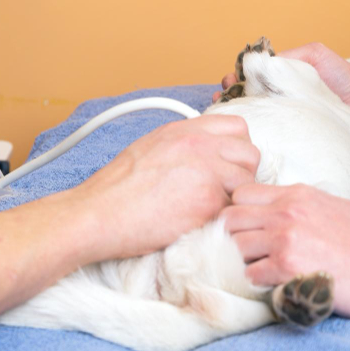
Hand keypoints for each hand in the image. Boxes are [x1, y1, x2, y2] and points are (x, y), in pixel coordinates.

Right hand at [70, 114, 258, 261]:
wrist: (99, 214)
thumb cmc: (115, 189)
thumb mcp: (149, 148)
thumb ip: (181, 145)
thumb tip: (203, 155)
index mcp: (183, 130)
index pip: (236, 127)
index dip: (236, 149)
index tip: (226, 165)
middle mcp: (198, 145)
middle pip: (250, 153)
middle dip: (242, 174)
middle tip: (221, 192)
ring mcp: (206, 171)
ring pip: (247, 183)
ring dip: (234, 198)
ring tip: (208, 210)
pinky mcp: (208, 201)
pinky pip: (233, 209)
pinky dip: (221, 218)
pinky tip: (198, 222)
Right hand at [212, 42, 349, 115]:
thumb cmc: (344, 77)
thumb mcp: (314, 55)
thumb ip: (288, 56)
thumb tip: (259, 64)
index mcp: (281, 77)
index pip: (250, 77)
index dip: (235, 78)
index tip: (228, 82)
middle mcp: (279, 96)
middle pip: (245, 96)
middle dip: (229, 95)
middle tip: (221, 98)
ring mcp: (285, 115)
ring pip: (253, 112)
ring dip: (236, 111)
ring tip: (225, 110)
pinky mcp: (292, 132)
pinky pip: (269, 128)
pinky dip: (253, 127)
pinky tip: (242, 128)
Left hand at [223, 183, 349, 318]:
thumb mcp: (334, 206)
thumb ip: (300, 201)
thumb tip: (275, 201)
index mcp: (296, 195)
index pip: (241, 193)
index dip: (240, 211)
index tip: (249, 227)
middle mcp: (286, 213)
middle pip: (230, 219)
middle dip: (234, 236)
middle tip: (248, 250)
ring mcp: (285, 239)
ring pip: (235, 246)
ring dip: (244, 260)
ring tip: (262, 267)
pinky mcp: (286, 267)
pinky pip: (250, 273)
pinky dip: (258, 281)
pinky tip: (274, 282)